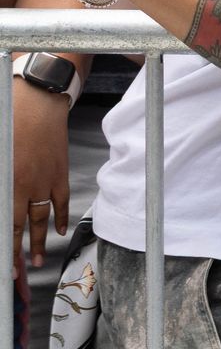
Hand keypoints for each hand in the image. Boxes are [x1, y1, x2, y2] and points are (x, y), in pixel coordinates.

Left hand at [12, 80, 69, 266]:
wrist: (37, 101)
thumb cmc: (9, 123)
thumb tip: (1, 203)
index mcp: (7, 182)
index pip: (6, 224)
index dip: (6, 247)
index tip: (5, 267)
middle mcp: (25, 186)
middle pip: (22, 227)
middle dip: (18, 253)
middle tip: (17, 272)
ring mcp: (45, 180)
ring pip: (42, 219)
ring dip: (39, 242)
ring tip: (37, 261)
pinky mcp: (59, 171)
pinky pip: (61, 200)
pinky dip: (60, 217)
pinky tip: (58, 231)